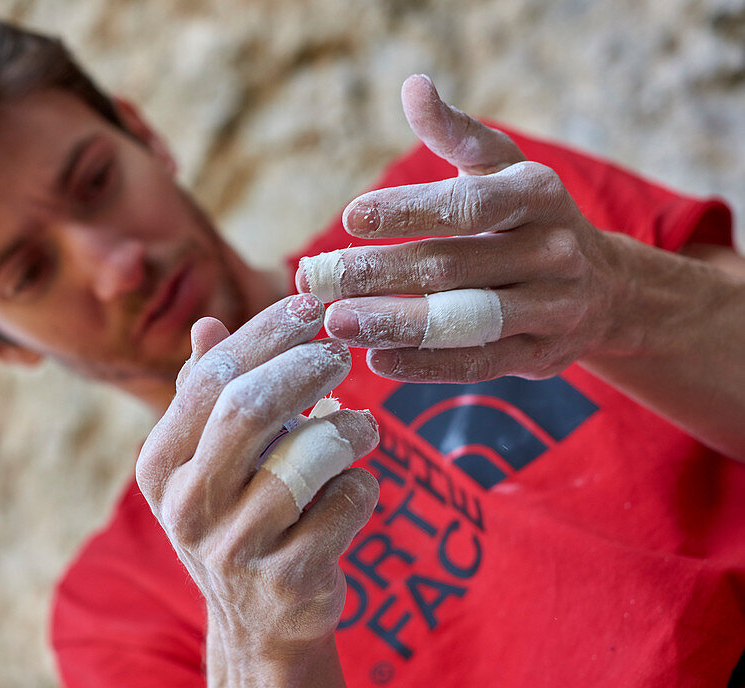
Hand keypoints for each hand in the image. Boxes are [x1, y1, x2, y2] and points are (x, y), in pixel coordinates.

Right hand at [136, 294, 379, 652]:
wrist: (260, 625)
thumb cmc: (238, 519)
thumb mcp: (209, 461)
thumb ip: (207, 395)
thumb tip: (204, 324)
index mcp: (161, 465)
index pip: (210, 378)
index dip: (266, 333)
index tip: (311, 305)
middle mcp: (187, 506)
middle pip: (248, 409)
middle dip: (304, 368)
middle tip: (341, 355)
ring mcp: (234, 548)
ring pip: (308, 457)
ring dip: (348, 431)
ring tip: (361, 429)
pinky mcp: (288, 580)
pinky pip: (346, 504)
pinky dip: (363, 485)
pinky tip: (355, 488)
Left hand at [300, 74, 625, 382]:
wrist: (605, 288)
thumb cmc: (527, 217)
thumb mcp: (501, 168)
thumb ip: (454, 133)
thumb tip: (413, 87)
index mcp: (540, 194)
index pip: (468, 204)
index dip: (408, 211)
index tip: (350, 218)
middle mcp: (555, 250)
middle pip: (453, 265)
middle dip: (378, 273)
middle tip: (316, 279)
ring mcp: (554, 307)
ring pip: (464, 319)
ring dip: (395, 323)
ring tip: (336, 322)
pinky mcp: (543, 356)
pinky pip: (478, 364)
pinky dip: (425, 365)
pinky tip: (377, 360)